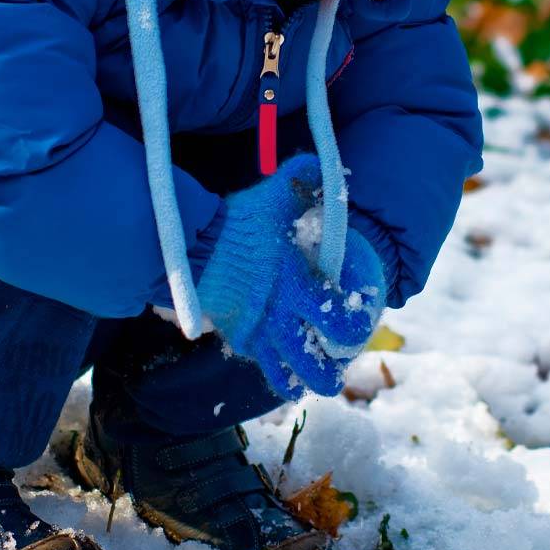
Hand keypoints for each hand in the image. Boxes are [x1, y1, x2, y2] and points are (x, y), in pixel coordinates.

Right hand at [196, 155, 385, 397]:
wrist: (188, 246)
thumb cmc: (237, 222)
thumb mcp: (275, 195)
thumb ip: (305, 180)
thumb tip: (333, 169)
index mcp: (298, 287)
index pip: (341, 322)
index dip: (357, 327)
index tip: (361, 322)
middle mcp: (281, 318)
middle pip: (317, 367)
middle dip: (332, 372)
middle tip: (339, 364)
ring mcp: (257, 333)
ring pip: (288, 377)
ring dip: (304, 380)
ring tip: (314, 377)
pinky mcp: (236, 337)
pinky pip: (262, 364)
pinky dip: (277, 371)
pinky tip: (285, 367)